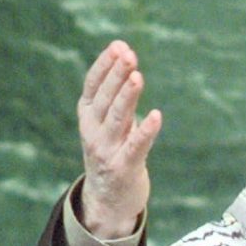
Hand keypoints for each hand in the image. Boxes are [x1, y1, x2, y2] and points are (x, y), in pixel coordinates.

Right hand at [77, 40, 162, 238]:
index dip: (105, 66)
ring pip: (118, 119)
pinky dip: (146, 131)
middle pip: (105, 99)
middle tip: (129, 55)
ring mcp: (106, 151)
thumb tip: (125, 55)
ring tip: (137, 77)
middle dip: (117, 75)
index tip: (119, 45)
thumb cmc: (113, 151)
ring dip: (127, 97)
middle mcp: (93, 131)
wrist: (108, 200)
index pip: (92, 86)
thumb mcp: (110, 121)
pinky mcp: (124, 168)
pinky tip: (157, 116)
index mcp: (88, 116)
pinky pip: (136, 146)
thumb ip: (117, 93)